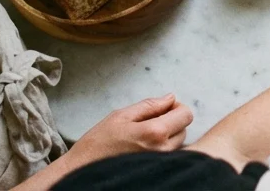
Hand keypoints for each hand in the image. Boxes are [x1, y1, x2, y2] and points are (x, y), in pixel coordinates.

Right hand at [66, 94, 193, 165]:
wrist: (83, 171)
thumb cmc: (98, 143)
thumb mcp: (121, 116)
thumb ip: (149, 105)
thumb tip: (171, 98)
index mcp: (154, 133)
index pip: (186, 115)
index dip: (176, 107)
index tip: (162, 108)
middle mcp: (162, 150)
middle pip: (184, 128)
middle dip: (172, 121)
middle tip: (149, 122)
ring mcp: (161, 162)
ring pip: (179, 142)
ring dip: (168, 135)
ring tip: (144, 136)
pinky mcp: (157, 170)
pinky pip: (170, 154)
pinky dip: (164, 147)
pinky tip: (145, 147)